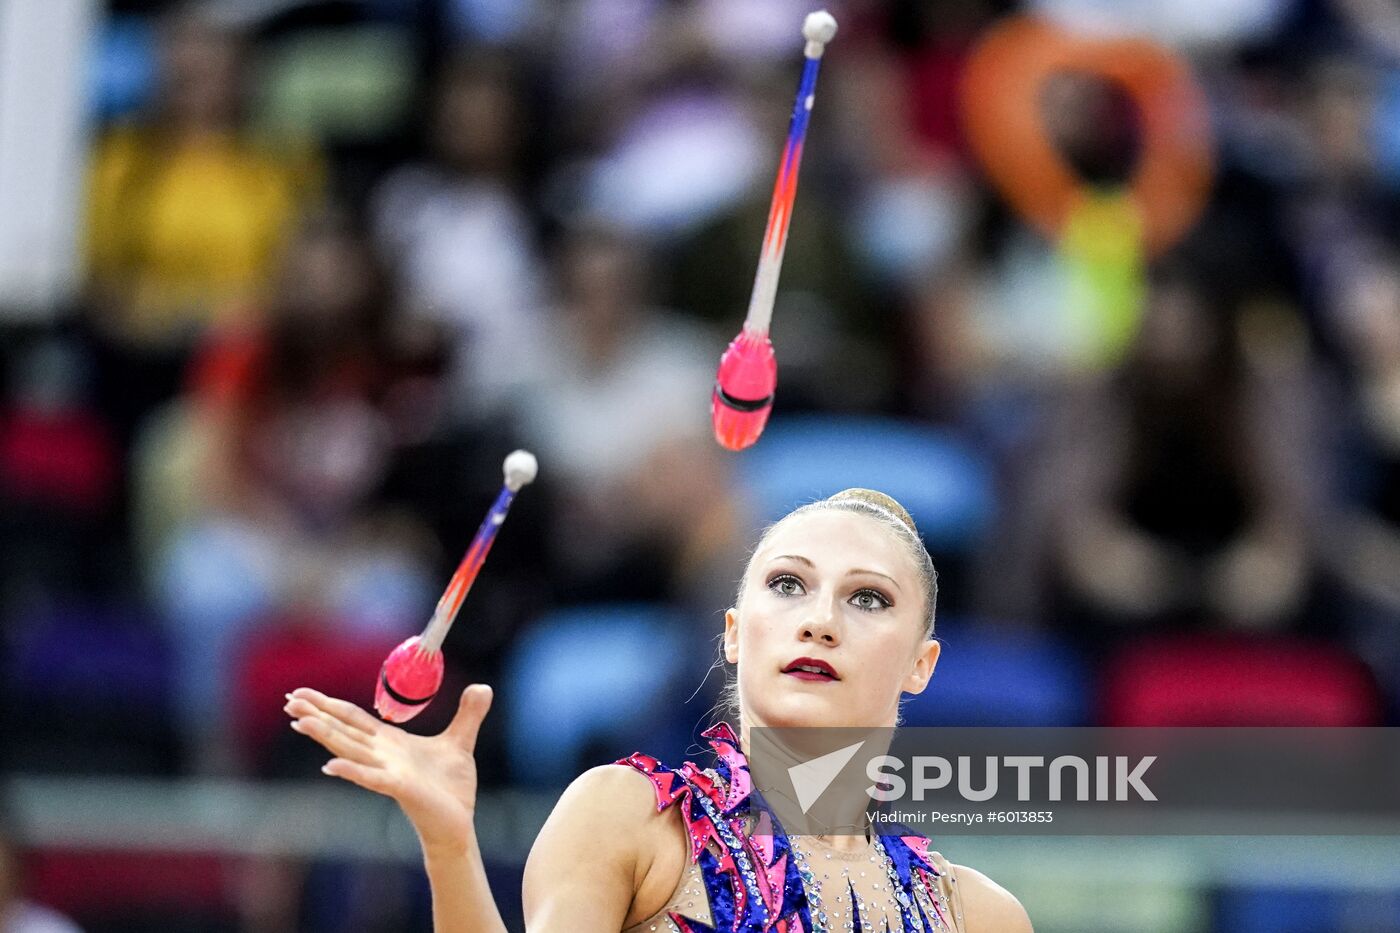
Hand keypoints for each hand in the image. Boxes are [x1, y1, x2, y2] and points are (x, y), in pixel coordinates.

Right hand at [284, 684, 493, 853]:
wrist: (458, 821)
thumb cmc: (451, 786)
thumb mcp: (461, 740)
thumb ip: (469, 714)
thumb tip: (482, 687)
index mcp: (390, 742)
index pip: (353, 718)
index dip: (329, 705)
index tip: (301, 693)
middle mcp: (382, 755)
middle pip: (343, 730)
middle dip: (317, 714)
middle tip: (288, 699)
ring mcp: (387, 772)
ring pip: (350, 750)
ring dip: (326, 735)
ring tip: (300, 722)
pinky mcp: (400, 788)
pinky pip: (372, 778)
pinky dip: (352, 771)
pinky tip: (331, 766)